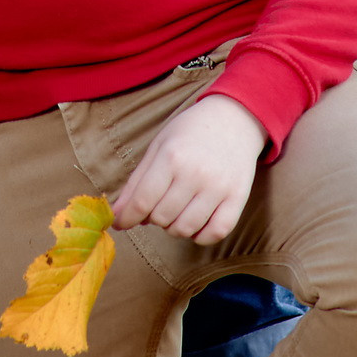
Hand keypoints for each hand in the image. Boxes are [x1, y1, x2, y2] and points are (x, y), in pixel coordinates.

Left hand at [111, 93, 266, 246]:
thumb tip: (118, 215)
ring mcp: (219, 188)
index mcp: (172, 157)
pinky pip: (215, 233)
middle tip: (158, 204)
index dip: (127, 217)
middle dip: (153, 217)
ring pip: (185, 229)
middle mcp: (195, 174)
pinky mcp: (238, 198)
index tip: (120, 223)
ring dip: (174, 227)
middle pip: (162, 217)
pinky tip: (196, 223)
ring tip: (176, 211)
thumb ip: (137, 181)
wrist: (234, 119)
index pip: (142, 201)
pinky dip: (201, 236)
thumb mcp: (159, 146)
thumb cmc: (191, 132)